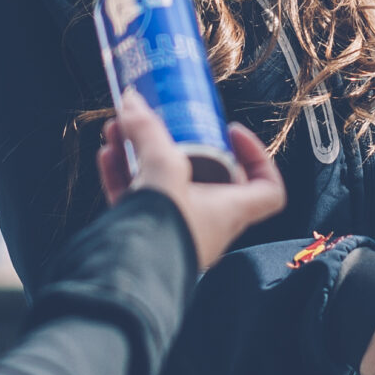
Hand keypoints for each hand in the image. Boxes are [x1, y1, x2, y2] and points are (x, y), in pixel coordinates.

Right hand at [97, 91, 284, 270]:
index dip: (258, 157)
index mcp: (230, 210)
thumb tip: (133, 101)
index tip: (232, 133)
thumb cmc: (164, 227)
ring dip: (143, 155)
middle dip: (179, 145)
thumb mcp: (162, 165)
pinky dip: (124, 175)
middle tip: (165, 124)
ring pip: (164, 185)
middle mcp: (207, 222)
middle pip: (204, 177)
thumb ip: (147, 131)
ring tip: (123, 130)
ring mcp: (175, 229)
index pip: (267, 189)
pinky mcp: (145, 236)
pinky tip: (107, 154)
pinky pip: (138, 200)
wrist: (129, 274)